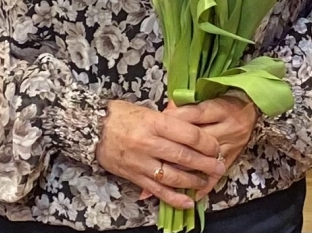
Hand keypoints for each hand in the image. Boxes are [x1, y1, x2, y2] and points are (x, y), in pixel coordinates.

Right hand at [95, 100, 225, 209]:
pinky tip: (188, 201)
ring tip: (206, 181)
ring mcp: (142, 162)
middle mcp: (149, 143)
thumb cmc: (120, 114)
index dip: (207, 142)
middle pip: (184, 156)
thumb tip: (191, 128)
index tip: (216, 146)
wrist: (91, 129)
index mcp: (154, 122)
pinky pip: (158, 190)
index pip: (188, 134)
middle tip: (220, 166)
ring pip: (173, 176)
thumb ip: (167, 120)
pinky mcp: (135, 177)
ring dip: (193, 181)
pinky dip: (174, 198)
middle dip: (206, 163)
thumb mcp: (146, 110)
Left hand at [163, 93, 258, 199]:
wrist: (250, 105)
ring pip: (205, 159)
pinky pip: (218, 176)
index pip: (195, 114)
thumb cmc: (225, 97)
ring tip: (166, 172)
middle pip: (199, 139)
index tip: (158, 123)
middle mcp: (227, 127)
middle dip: (176, 144)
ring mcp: (231, 145)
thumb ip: (189, 104)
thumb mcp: (209, 95)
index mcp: (220, 108)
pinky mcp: (233, 158)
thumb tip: (167, 111)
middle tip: (157, 149)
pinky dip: (204, 185)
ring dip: (186, 167)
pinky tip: (191, 193)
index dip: (175, 118)